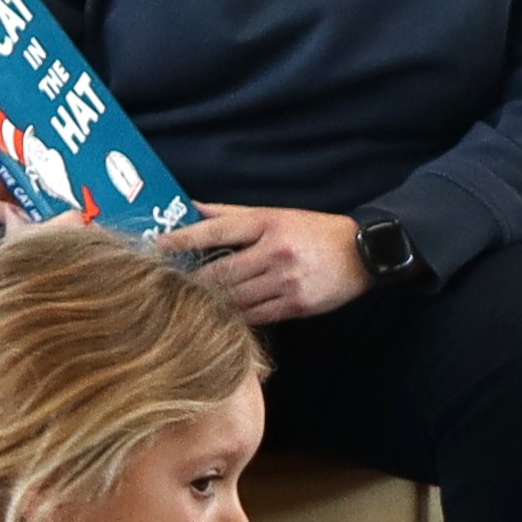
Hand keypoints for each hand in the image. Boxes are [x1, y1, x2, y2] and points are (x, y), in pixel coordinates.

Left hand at [174, 200, 367, 325]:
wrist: (364, 255)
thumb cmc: (314, 231)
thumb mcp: (275, 214)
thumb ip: (232, 213)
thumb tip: (192, 206)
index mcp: (268, 224)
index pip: (216, 232)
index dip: (184, 239)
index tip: (158, 246)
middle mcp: (276, 252)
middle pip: (221, 272)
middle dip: (193, 280)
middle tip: (168, 284)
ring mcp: (286, 281)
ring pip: (236, 298)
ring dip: (212, 301)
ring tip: (190, 302)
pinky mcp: (296, 305)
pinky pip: (255, 315)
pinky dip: (236, 315)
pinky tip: (222, 315)